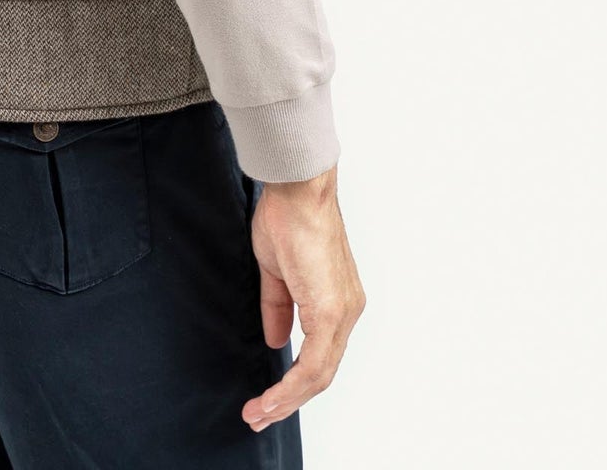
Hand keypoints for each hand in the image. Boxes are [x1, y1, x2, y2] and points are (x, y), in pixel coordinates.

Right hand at [240, 165, 364, 434]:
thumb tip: (278, 343)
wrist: (297, 189)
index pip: (321, 356)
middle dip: (288, 400)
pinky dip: (292, 385)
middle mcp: (347, 310)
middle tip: (259, 416)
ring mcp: (343, 311)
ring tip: (259, 413)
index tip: (268, 399)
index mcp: (337, 300)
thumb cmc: (287, 216)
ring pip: (320, 373)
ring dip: (287, 399)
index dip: (294, 383)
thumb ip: (279, 308)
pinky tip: (272, 398)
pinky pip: (315, 362)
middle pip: (322, 373)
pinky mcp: (332, 309)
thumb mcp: (276, 272)